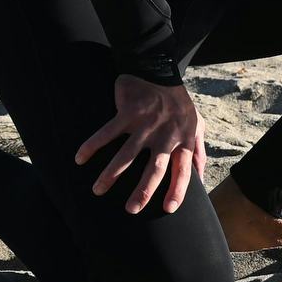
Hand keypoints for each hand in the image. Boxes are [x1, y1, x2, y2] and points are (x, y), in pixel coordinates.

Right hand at [76, 74, 205, 214]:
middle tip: (130, 209)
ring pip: (126, 155)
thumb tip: (201, 177)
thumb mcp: (197, 125)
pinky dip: (92, 145)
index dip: (177, 190)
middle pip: (154, 168)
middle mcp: (165, 135)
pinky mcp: (127, 113)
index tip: (169, 209)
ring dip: (110, 174)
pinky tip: (79, 158)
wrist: (159, 71)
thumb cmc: (179, 103)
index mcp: (183, 140)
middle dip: (143, 191)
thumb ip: (199, 152)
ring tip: (97, 190)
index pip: (183, 171)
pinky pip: (107, 132)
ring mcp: (146, 124)